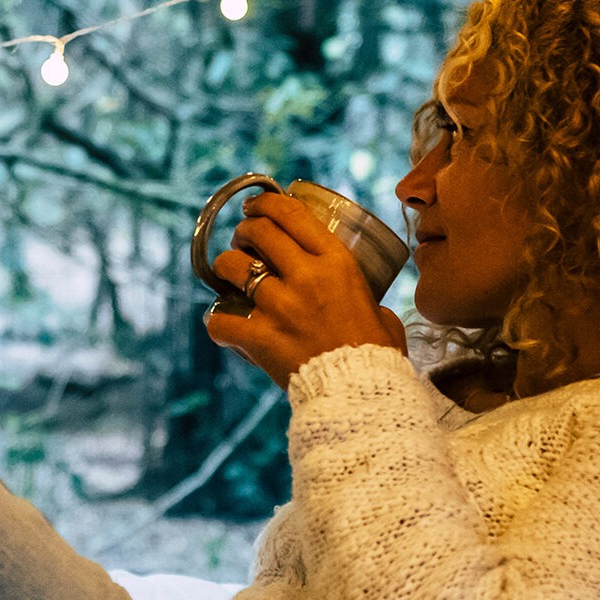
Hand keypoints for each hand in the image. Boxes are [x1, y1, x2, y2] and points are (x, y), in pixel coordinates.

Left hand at [203, 192, 407, 387]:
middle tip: (243, 238)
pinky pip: (220, 321)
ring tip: (229, 274)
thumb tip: (362, 303)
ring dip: (226, 266)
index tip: (255, 206)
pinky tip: (223, 323)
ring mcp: (279, 307)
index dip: (266, 204)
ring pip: (232, 267)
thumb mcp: (381, 312)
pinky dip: (217, 323)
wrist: (363, 395)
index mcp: (337, 263)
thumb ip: (364, 299)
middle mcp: (306, 277)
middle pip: (259, 233)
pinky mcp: (260, 338)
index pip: (292, 215)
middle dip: (244, 230)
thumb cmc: (377, 356)